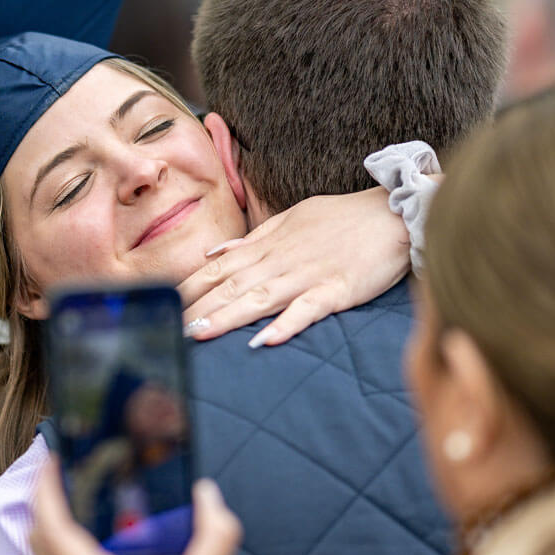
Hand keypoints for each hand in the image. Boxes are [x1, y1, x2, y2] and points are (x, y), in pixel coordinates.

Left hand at [30, 458, 240, 554]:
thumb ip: (216, 536)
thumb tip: (208, 496)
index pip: (53, 529)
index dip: (46, 490)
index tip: (51, 464)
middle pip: (40, 541)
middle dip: (46, 502)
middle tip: (61, 475)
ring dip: (53, 530)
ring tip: (72, 501)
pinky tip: (85, 545)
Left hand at [179, 186, 408, 346]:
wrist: (392, 213)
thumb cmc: (341, 218)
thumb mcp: (291, 219)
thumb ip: (252, 239)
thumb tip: (214, 253)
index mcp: (267, 245)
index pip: (217, 268)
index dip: (188, 288)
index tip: (162, 305)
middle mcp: (280, 261)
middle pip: (230, 287)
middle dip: (197, 309)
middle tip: (167, 330)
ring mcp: (307, 276)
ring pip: (259, 298)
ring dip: (228, 317)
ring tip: (200, 334)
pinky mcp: (337, 290)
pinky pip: (308, 309)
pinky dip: (286, 324)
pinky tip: (265, 341)